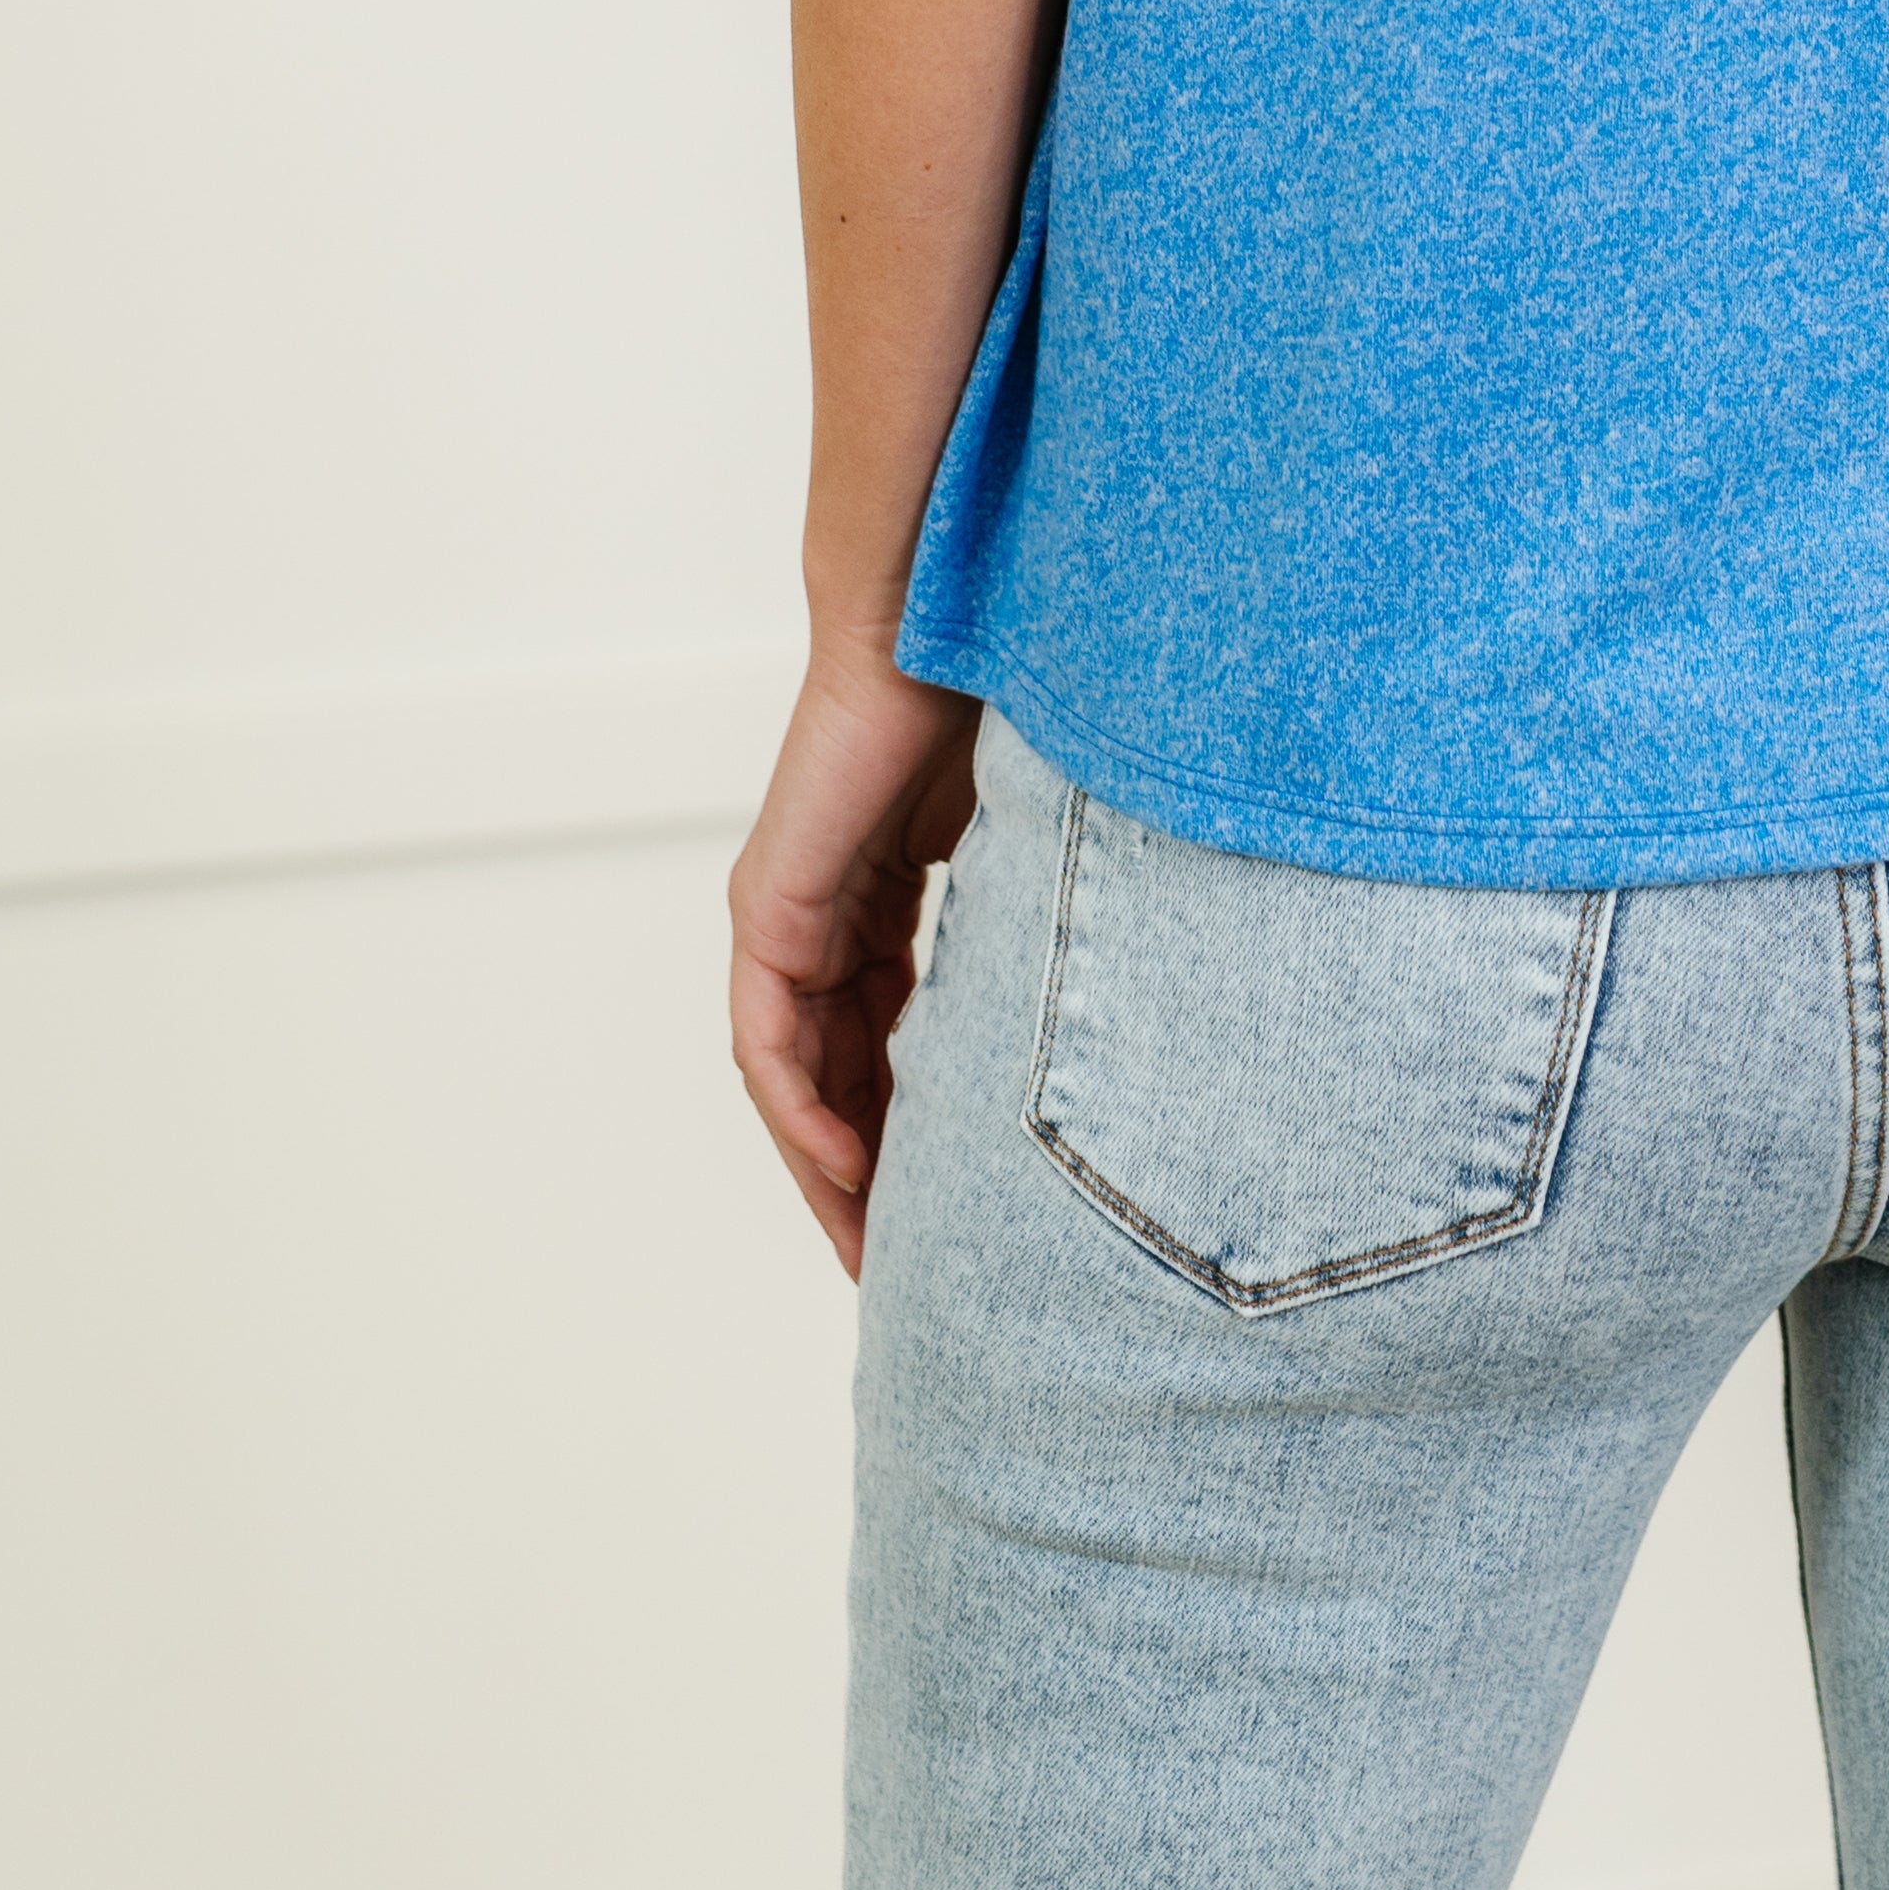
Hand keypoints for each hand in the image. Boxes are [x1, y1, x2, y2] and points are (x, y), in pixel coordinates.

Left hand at [727, 641, 981, 1276]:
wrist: (938, 619)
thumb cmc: (1000, 704)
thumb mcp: (1028, 850)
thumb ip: (1033, 923)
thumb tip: (1119, 999)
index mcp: (880, 903)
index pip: (885, 1048)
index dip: (914, 1135)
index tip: (957, 1213)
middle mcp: (822, 921)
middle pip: (835, 1081)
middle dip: (871, 1179)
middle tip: (912, 1270)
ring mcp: (787, 918)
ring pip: (796, 1079)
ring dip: (830, 1169)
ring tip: (873, 1249)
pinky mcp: (769, 911)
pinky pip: (771, 1044)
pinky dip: (805, 1113)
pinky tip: (850, 1168)